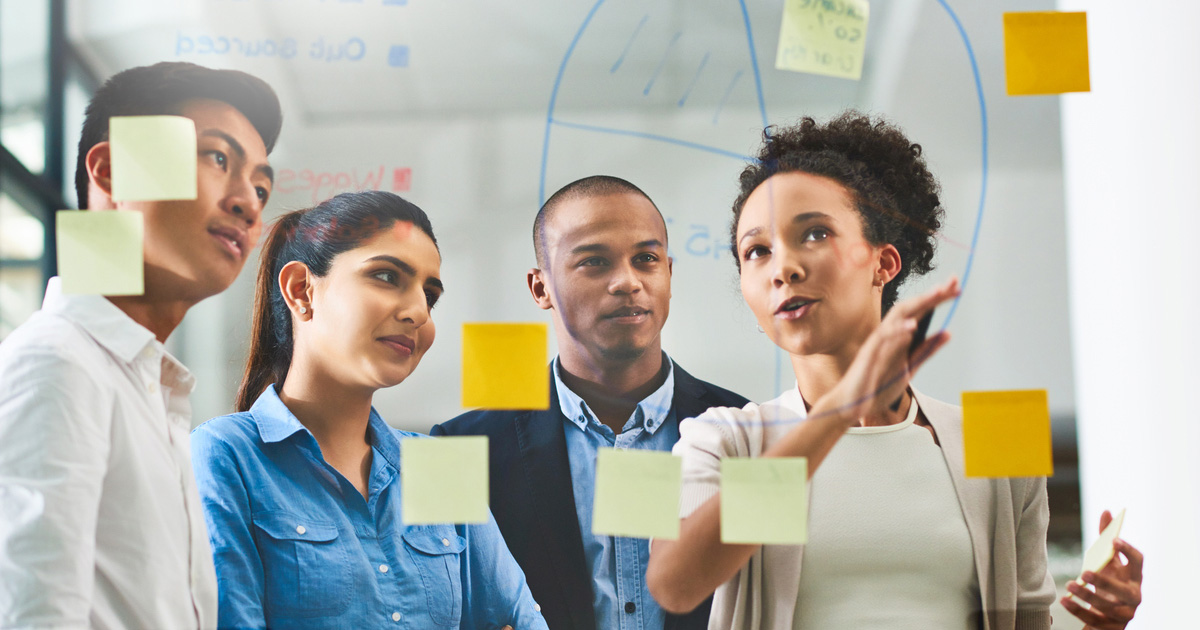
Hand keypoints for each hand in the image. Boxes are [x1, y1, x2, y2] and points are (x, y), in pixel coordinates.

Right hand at [820, 277, 958, 424]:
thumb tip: (947, 333)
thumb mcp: (909, 367)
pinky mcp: (868, 355)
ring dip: (918, 304)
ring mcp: (877, 343)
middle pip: (911, 308)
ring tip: (937, 294)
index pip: (920, 312)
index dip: (937, 299)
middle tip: (953, 282)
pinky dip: (897, 331)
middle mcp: (888, 334)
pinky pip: (883, 339)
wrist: (851, 404)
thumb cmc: (876, 385)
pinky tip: (912, 326)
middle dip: (932, 294)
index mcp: (898, 337)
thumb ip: (926, 350)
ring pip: (897, 317)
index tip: (956, 287)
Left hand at [1061, 510, 1143, 628]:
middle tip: (1085, 571)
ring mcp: (1124, 614)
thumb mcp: (1109, 562)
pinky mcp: (1112, 628)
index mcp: (1134, 577)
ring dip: (1087, 595)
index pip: (1138, 562)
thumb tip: (1106, 512)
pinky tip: (1064, 600)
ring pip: (1107, 607)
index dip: (1128, 551)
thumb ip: (1106, 538)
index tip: (1114, 541)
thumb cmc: (1109, 581)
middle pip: (1124, 591)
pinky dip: (1078, 610)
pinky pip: (1094, 620)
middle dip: (1105, 582)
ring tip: (1070, 584)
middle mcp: (1134, 597)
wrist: (1109, 615)